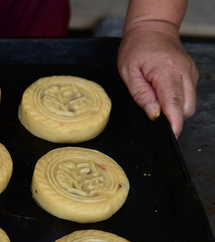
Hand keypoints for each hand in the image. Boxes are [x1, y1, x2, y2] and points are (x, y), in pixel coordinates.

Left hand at [117, 20, 197, 137]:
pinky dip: (178, 100)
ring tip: (157, 101)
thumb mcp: (129, 72)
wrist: (153, 28)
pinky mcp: (192, 74)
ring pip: (190, 103)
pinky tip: (164, 93)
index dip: (174, 121)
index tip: (171, 134)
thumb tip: (153, 113)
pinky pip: (189, 95)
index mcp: (166, 71)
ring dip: (176, 109)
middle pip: (186, 107)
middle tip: (155, 116)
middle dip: (173, 117)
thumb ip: (141, 94)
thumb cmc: (136, 48)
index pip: (174, 102)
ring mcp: (190, 72)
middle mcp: (183, 72)